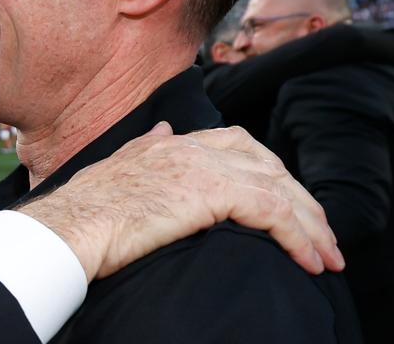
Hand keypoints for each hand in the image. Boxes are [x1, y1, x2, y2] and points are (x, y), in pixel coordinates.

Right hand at [19, 122, 342, 281]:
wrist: (68, 226)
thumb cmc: (82, 212)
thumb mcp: (116, 170)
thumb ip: (145, 150)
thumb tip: (163, 132)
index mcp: (169, 144)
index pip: (235, 144)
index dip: (268, 172)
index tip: (286, 204)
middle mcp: (189, 147)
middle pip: (266, 163)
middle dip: (300, 198)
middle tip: (319, 232)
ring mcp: (201, 167)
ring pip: (278, 188)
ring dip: (310, 224)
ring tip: (325, 254)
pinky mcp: (210, 193)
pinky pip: (273, 212)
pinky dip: (299, 237)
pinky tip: (308, 260)